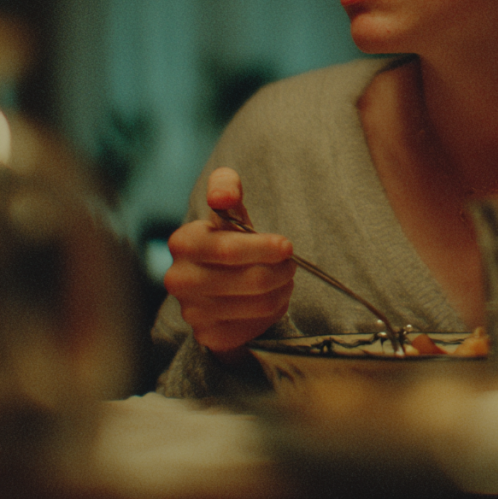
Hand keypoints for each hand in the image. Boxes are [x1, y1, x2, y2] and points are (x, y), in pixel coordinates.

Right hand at [164, 167, 296, 357]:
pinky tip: (271, 298)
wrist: (216, 286)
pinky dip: (274, 310)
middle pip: (250, 280)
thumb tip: (223, 195)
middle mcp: (180, 279)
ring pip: (258, 303)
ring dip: (282, 289)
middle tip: (291, 264)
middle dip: (282, 271)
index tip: (287, 246)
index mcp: (183, 242)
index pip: (228, 249)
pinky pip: (256, 325)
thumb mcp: (227, 211)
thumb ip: (226, 187)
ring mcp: (191, 311)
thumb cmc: (228, 239)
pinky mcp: (208, 335)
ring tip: (285, 279)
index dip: (263, 248)